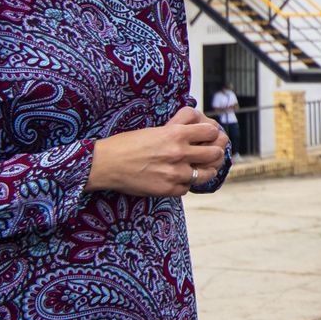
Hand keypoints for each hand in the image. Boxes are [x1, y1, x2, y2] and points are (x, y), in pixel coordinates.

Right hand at [88, 107, 229, 196]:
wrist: (106, 164)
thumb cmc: (126, 144)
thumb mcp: (155, 130)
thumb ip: (177, 132)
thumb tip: (194, 133)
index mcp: (176, 133)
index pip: (210, 132)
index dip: (211, 134)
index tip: (210, 137)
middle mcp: (179, 153)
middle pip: (214, 154)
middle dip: (214, 153)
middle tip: (210, 154)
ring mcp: (175, 173)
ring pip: (206, 174)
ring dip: (204, 171)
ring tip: (199, 169)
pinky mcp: (168, 189)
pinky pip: (187, 188)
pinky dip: (184, 185)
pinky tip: (177, 180)